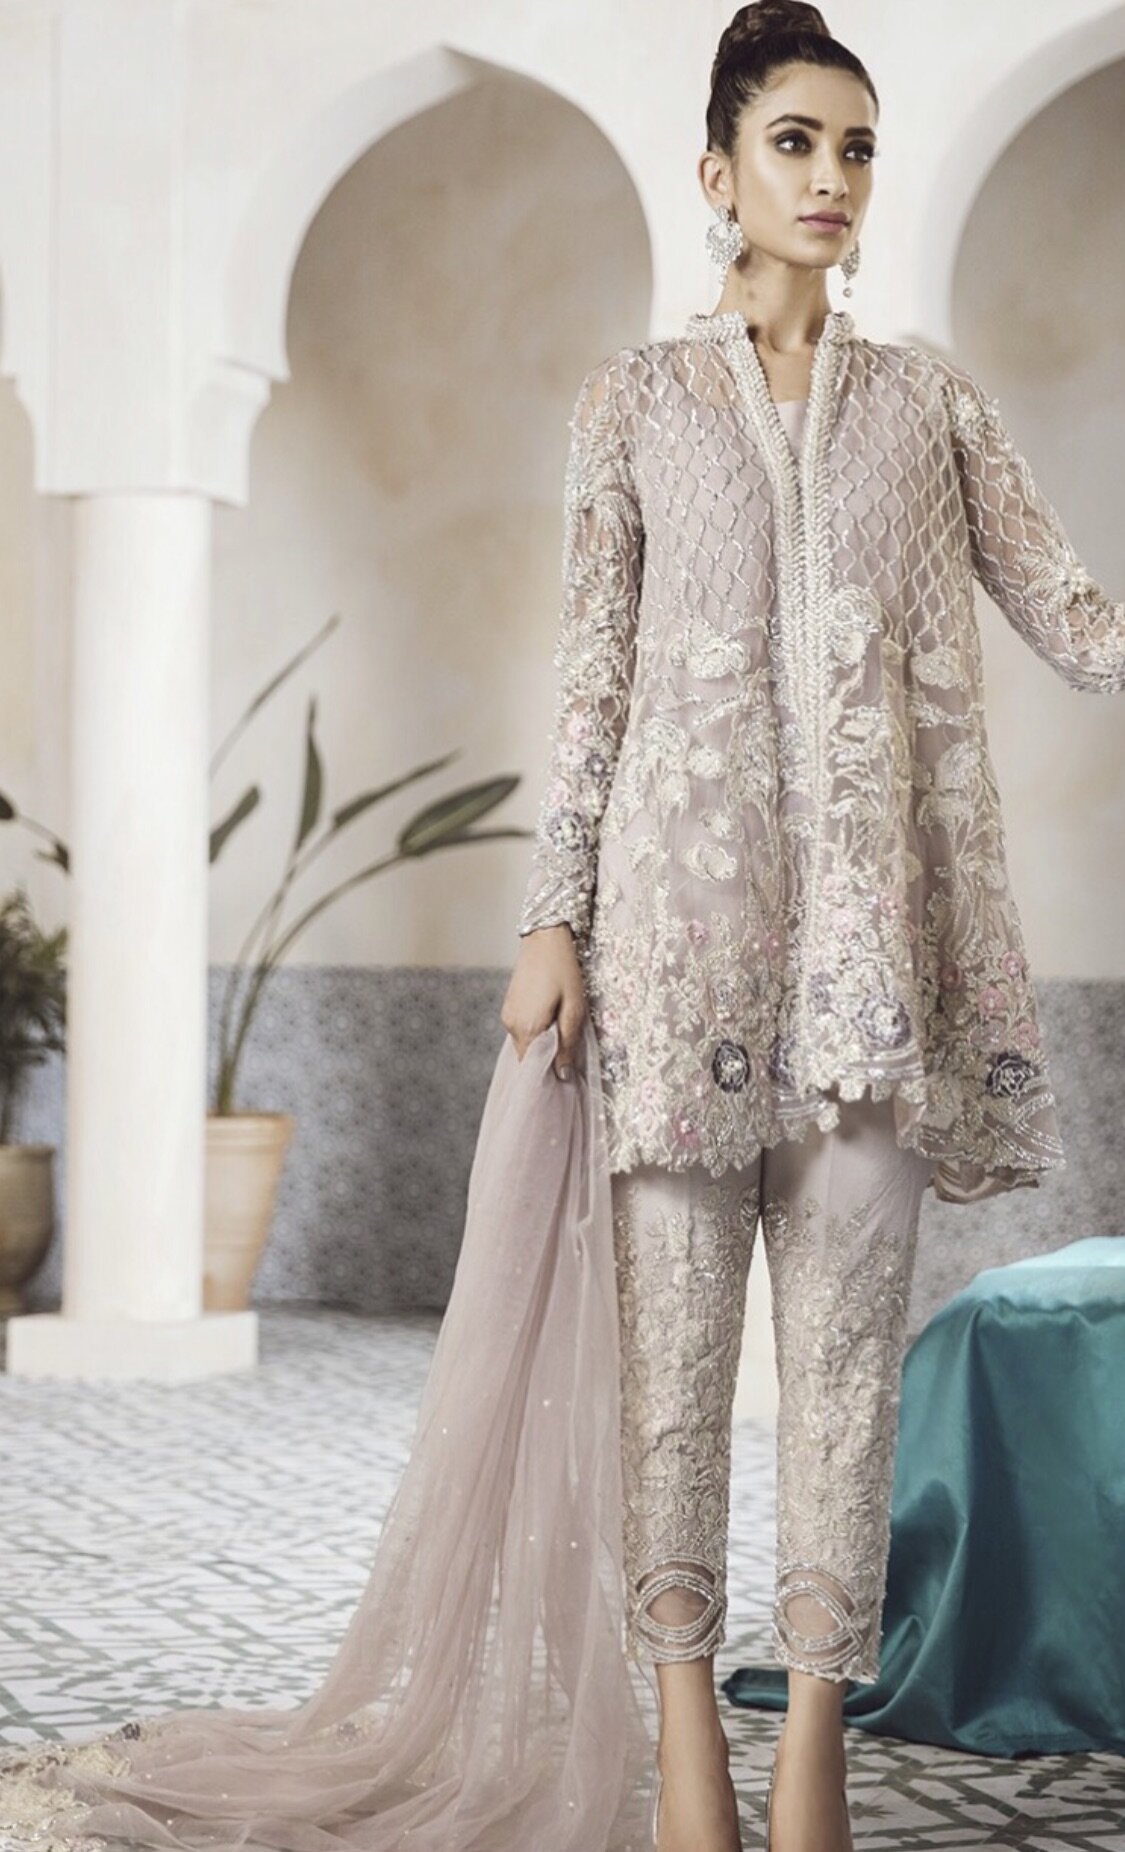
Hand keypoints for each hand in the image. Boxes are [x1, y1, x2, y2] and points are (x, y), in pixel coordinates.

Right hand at [500, 924, 587, 1079]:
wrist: (545, 939)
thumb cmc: (563, 971)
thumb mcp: (574, 1008)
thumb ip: (568, 1043)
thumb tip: (563, 1075)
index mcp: (527, 1028)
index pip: (532, 1068)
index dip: (548, 1075)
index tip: (564, 1078)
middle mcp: (512, 1025)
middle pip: (528, 1057)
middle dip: (547, 1060)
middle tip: (569, 1055)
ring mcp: (507, 1015)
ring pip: (526, 1043)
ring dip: (542, 1043)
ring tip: (562, 1032)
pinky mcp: (509, 1006)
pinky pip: (522, 1029)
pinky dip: (536, 1031)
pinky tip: (551, 1019)